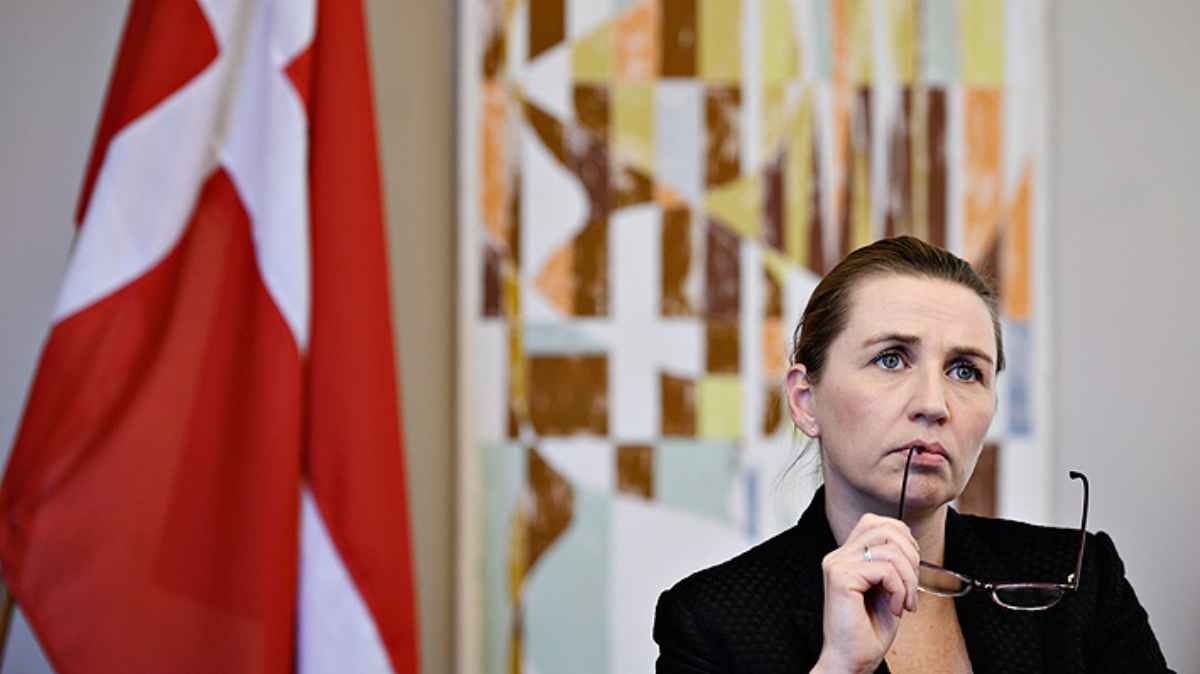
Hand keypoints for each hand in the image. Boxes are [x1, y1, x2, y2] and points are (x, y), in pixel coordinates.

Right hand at [813, 513, 920, 673]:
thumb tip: (910, 543)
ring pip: (890, 549)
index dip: (902, 538)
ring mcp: (837, 564)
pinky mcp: (841, 577)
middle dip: (911, 557)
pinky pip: (885, 569)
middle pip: (886, 529)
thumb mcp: (886, 588)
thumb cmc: (867, 632)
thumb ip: (891, 563)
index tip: (911, 568)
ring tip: (904, 601)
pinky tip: (895, 607)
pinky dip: (899, 589)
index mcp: (846, 556)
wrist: (851, 661)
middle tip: (911, 586)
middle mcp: (838, 556)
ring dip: (908, 578)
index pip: (876, 522)